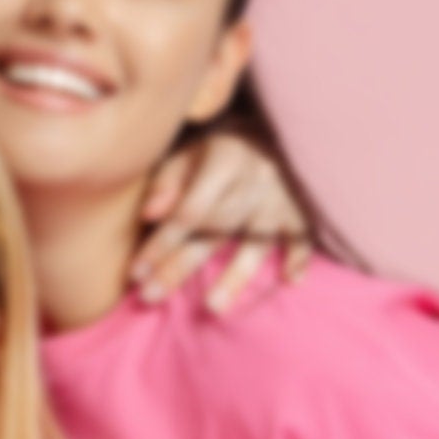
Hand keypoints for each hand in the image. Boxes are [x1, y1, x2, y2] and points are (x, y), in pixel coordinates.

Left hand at [131, 133, 311, 313]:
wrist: (276, 131)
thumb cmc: (218, 152)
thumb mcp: (189, 153)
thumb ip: (167, 182)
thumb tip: (150, 214)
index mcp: (225, 160)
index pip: (189, 210)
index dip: (161, 243)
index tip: (135, 272)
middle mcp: (256, 178)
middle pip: (215, 230)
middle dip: (181, 266)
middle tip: (150, 297)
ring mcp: (282, 197)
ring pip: (257, 241)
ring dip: (235, 276)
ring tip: (214, 307)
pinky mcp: (303, 208)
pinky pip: (303, 235)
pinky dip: (299, 256)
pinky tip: (291, 280)